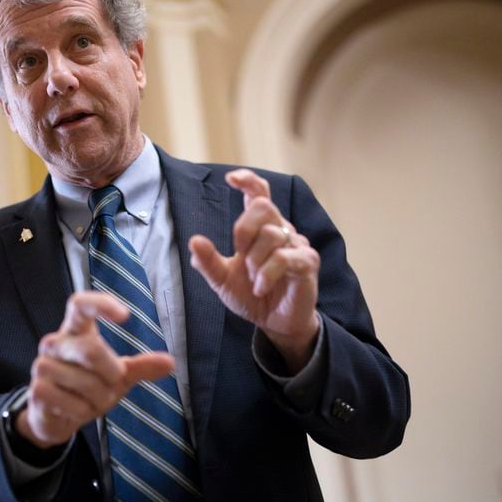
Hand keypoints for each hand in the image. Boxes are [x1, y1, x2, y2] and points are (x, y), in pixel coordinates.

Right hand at [18, 291, 173, 447]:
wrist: (55, 417)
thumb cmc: (88, 388)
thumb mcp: (118, 376)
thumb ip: (141, 367)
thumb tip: (170, 363)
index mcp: (75, 331)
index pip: (80, 304)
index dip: (100, 305)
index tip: (125, 315)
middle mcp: (55, 342)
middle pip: (90, 350)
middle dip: (111, 373)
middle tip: (114, 382)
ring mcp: (43, 365)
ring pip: (85, 382)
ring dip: (99, 398)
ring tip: (92, 400)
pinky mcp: (37, 390)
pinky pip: (73, 403)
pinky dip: (84, 412)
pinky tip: (76, 409)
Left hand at [189, 169, 320, 372]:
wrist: (274, 322)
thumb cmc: (251, 295)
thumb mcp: (222, 280)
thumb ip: (208, 262)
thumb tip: (195, 241)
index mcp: (260, 228)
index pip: (258, 193)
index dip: (248, 180)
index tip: (231, 178)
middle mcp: (280, 229)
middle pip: (262, 206)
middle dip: (243, 230)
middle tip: (239, 254)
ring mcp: (296, 244)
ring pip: (272, 234)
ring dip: (255, 261)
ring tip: (254, 280)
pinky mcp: (307, 262)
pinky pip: (283, 257)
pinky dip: (266, 274)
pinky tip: (261, 288)